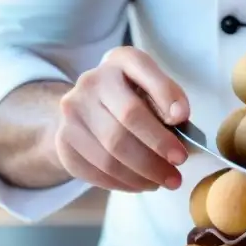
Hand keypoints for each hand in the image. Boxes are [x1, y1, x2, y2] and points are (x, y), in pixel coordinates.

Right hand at [53, 46, 190, 192]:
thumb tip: (180, 125)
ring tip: (165, 181)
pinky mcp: (63, 140)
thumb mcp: (153, 90)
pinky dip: (123, 182)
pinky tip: (141, 184)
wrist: (85, 110)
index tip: (182, 119)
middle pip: (128, 117)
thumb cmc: (134, 99)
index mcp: (121, 61)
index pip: (142, 68)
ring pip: (111, 151)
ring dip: (144, 172)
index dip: (164, 94)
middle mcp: (92, 81)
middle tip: (179, 166)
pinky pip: (96, 169)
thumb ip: (169, 101)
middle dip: (159, 146)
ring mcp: (72, 110)